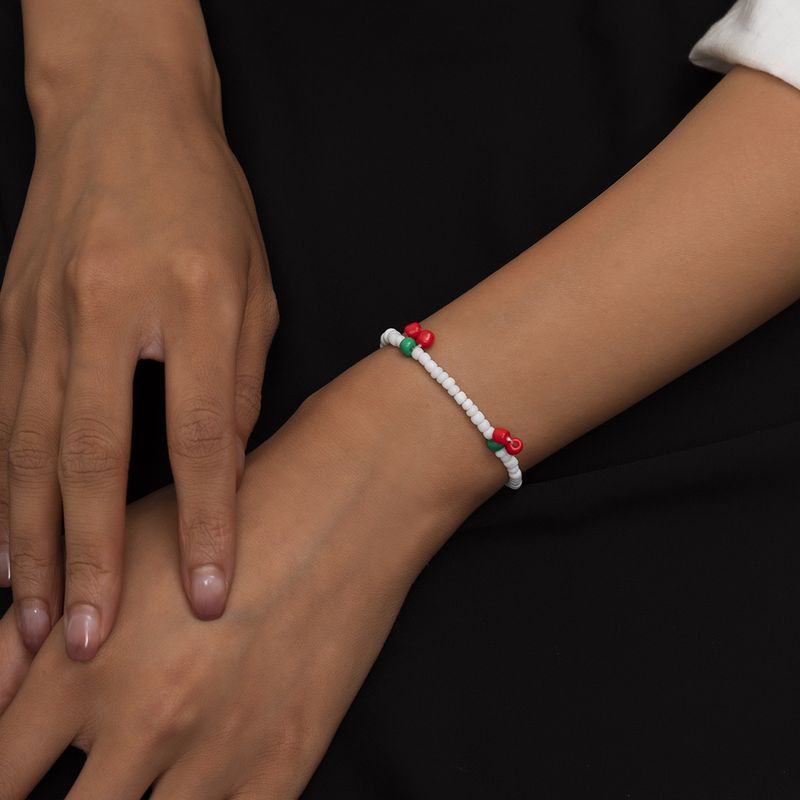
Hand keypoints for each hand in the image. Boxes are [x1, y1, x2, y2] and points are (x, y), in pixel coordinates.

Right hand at [0, 45, 277, 659]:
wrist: (125, 116)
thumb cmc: (206, 204)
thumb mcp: (252, 288)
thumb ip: (238, 383)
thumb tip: (221, 474)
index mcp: (192, 303)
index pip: (199, 436)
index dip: (204, 523)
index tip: (207, 597)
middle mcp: (106, 313)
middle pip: (92, 456)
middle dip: (88, 558)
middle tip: (87, 643)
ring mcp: (42, 315)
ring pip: (27, 448)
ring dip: (28, 542)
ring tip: (31, 621)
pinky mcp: (6, 316)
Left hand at [0, 351, 488, 799]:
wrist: (341, 512)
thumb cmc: (227, 525)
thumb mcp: (116, 556)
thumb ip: (22, 635)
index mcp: (81, 668)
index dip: (1, 785)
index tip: (17, 785)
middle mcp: (141, 722)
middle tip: (95, 776)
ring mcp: (216, 755)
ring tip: (144, 774)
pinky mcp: (280, 768)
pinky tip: (197, 788)